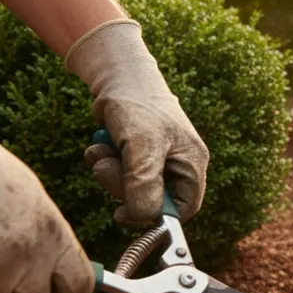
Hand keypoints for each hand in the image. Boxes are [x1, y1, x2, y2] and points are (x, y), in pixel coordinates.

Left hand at [65, 19, 208, 226]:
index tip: (125, 214)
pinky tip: (101, 145)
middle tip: (105, 169)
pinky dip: (105, 162)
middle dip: (123, 188)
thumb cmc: (138, 105)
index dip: (157, 216)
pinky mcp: (137, 154)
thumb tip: (144, 217)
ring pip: (132, 188)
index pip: (184, 208)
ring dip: (110, 173)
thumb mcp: (142, 146)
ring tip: (102, 151)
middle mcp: (178, 164)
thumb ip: (144, 184)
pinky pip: (120, 173)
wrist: (117, 75)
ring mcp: (157, 160)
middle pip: (153, 200)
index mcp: (191, 163)